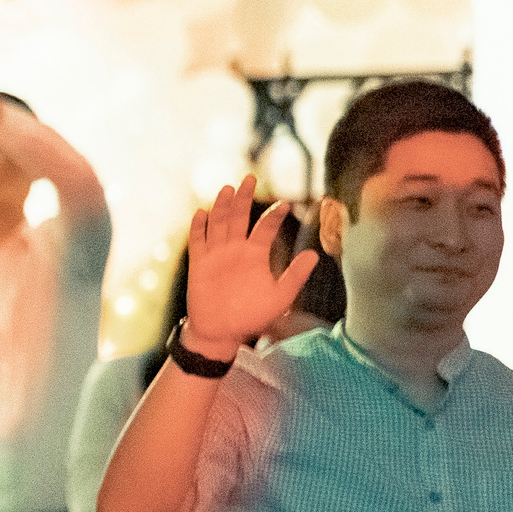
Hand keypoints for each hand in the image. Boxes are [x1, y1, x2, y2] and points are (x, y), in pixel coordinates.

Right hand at [181, 181, 312, 360]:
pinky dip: (199, 228)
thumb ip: (295, 275)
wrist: (222, 333)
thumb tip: (313, 254)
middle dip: (243, 198)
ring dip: (222, 206)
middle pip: (238, 217)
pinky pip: (198, 242)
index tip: (285, 204)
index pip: (264, 227)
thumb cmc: (251, 316)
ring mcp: (216, 255)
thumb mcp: (280, 297)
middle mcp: (236, 250)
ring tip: (227, 189)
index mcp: (255, 254)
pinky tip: (201, 213)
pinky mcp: (199, 265)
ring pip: (218, 224)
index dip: (273, 215)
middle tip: (250, 178)